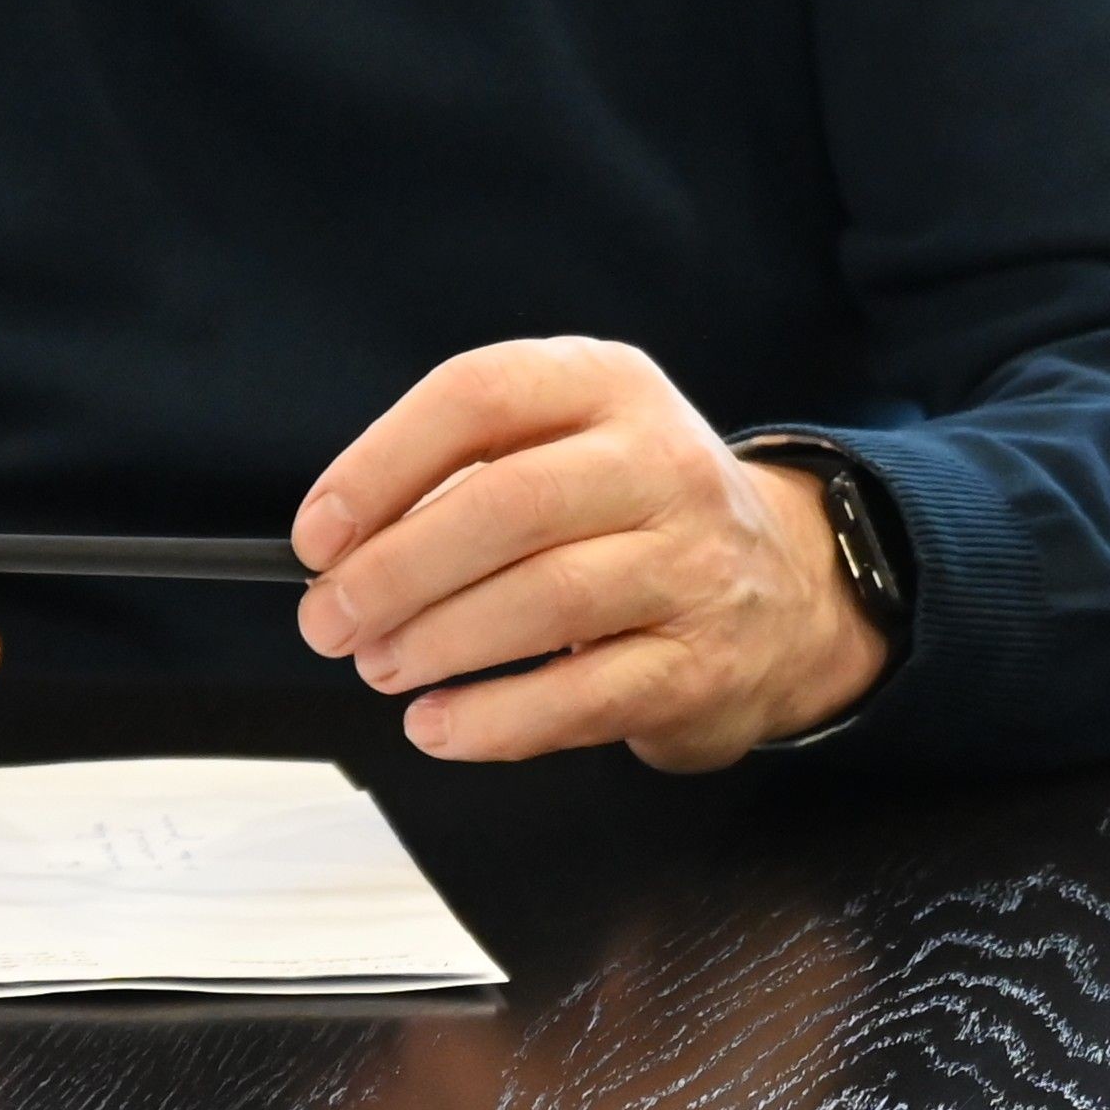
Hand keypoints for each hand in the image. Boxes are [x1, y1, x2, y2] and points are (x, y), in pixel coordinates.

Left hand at [293, 338, 890, 767]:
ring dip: (436, 644)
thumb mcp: (574, 445)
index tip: (318, 534)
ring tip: (383, 666)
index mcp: (610, 386)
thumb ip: (468, 474)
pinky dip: (492, 719)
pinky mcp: (699, 664)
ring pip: (544, 600)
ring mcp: (691, 563)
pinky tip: (441, 723)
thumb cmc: (642, 518)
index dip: (381, 466)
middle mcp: (661, 462)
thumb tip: (340, 548)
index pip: (481, 396)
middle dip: (394, 572)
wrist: (790, 591)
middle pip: (507, 505)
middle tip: (331, 620)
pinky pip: (580, 697)